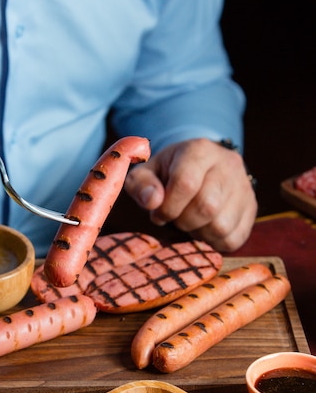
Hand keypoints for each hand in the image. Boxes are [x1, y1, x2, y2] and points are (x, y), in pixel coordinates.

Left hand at [124, 138, 257, 251]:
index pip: (186, 184)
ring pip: (222, 226)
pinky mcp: (251, 208)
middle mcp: (228, 165)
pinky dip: (214, 241)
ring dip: (198, 232)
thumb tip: (153, 201)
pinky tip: (204, 228)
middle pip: (207, 207)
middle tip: (175, 218)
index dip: (167, 207)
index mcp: (199, 150)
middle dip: (183, 221)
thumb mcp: (147, 173)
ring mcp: (244, 187)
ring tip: (190, 221)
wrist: (200, 168)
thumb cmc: (167, 173)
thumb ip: (141, 185)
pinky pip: (234, 238)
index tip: (158, 213)